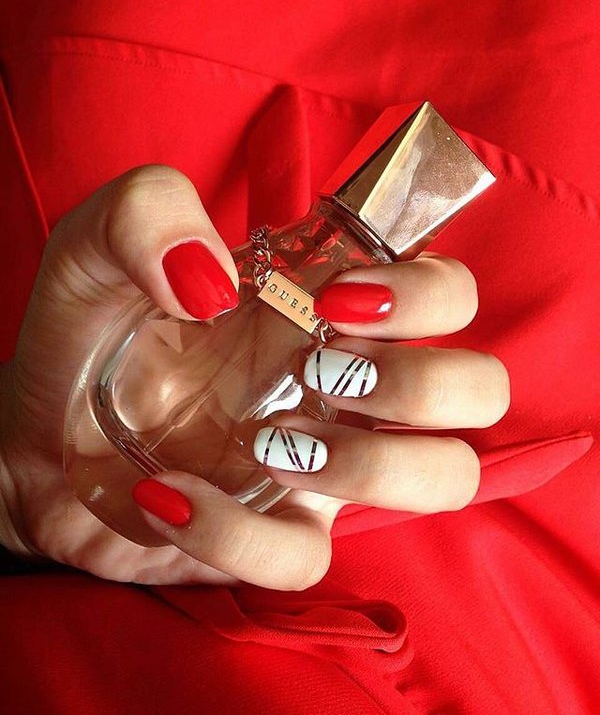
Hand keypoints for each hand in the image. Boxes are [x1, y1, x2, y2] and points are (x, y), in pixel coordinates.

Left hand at [0, 166, 508, 589]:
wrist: (37, 438)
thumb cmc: (85, 333)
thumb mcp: (95, 242)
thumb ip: (148, 213)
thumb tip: (217, 284)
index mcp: (325, 306)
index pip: (450, 292)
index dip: (428, 293)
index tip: (336, 301)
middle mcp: (345, 383)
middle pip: (478, 388)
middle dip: (419, 382)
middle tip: (321, 369)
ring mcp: (323, 464)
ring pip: (445, 478)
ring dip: (371, 464)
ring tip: (267, 444)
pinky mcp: (275, 533)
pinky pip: (307, 557)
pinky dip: (236, 534)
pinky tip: (166, 494)